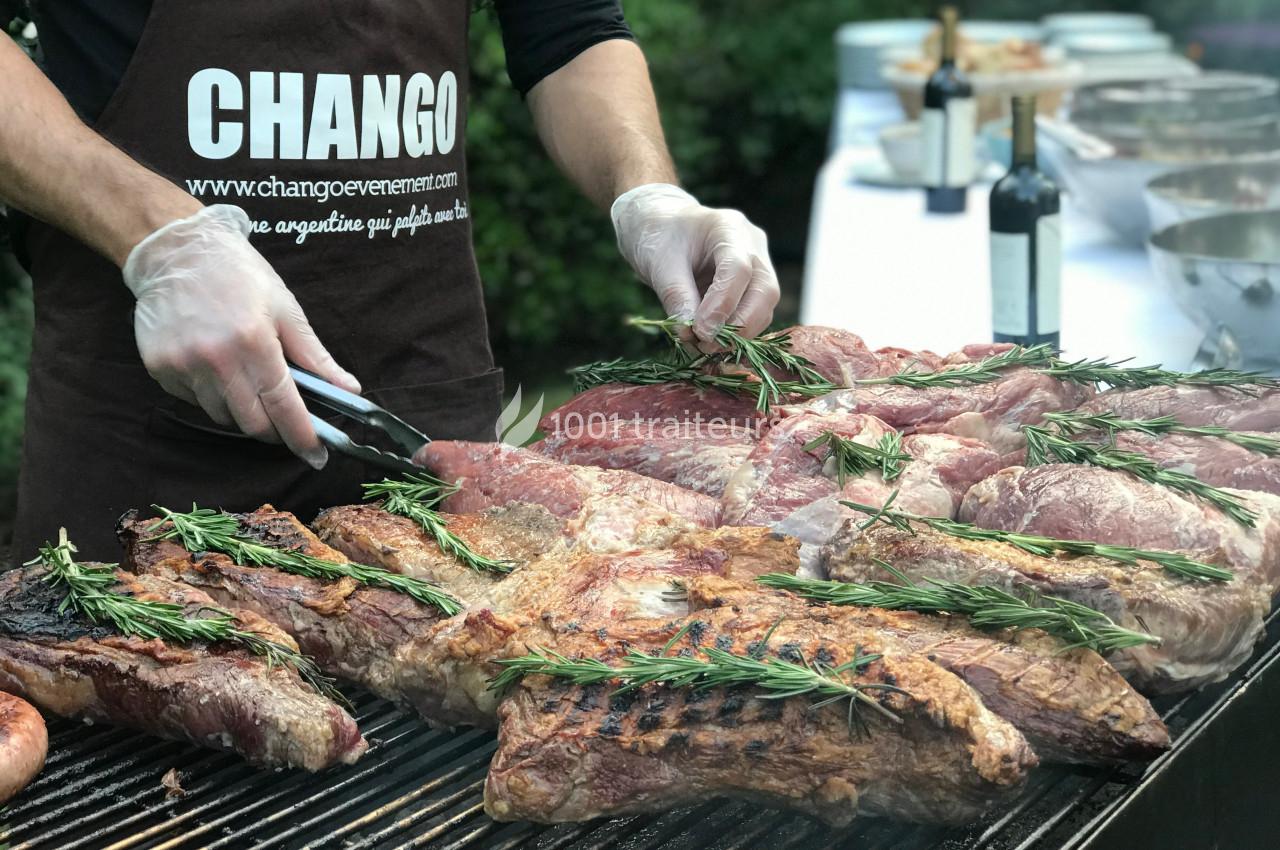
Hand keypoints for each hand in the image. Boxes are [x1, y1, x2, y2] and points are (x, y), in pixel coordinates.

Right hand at [122, 204, 360, 467]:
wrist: (174, 250)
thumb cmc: (238, 274)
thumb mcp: (285, 309)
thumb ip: (315, 356)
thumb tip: (349, 389)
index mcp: (254, 342)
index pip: (283, 405)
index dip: (302, 436)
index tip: (316, 455)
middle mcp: (215, 359)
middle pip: (251, 423)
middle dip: (273, 429)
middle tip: (283, 418)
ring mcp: (183, 366)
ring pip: (221, 415)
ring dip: (241, 409)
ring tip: (244, 376)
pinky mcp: (159, 368)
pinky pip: (194, 400)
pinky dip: (211, 394)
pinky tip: (213, 364)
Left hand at [611, 183, 779, 350]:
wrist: (660, 227)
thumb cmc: (658, 237)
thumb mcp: (659, 265)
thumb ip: (677, 297)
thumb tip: (691, 335)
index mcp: (729, 228)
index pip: (739, 270)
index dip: (722, 305)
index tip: (701, 331)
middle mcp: (752, 245)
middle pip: (765, 292)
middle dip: (739, 326)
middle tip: (707, 346)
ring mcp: (757, 265)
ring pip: (764, 308)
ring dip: (738, 335)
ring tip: (704, 347)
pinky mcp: (751, 286)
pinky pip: (753, 314)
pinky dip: (734, 333)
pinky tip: (709, 343)